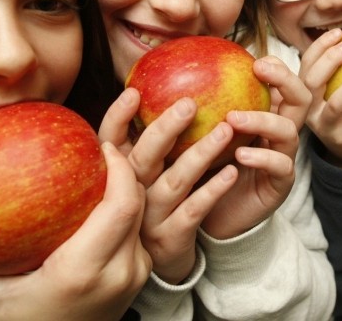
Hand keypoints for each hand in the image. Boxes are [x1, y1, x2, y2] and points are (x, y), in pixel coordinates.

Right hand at [0, 142, 150, 320]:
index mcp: (85, 271)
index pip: (123, 205)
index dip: (120, 168)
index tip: (100, 144)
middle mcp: (120, 272)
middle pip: (139, 202)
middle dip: (126, 168)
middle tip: (98, 146)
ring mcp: (136, 274)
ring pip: (142, 213)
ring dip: (127, 185)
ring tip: (101, 164)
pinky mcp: (141, 273)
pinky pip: (139, 227)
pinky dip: (126, 205)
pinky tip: (103, 191)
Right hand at [104, 89, 238, 283]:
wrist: (164, 256)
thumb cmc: (158, 199)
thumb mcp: (146, 169)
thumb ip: (151, 136)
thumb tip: (165, 84)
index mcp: (120, 172)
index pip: (110, 140)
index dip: (117, 116)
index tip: (134, 92)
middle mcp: (130, 193)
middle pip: (143, 157)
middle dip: (165, 129)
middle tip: (190, 103)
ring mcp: (149, 217)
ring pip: (173, 182)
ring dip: (200, 154)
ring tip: (225, 130)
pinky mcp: (172, 236)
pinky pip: (194, 210)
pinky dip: (212, 190)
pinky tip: (232, 172)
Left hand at [199, 58, 302, 239]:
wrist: (206, 217)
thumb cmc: (200, 170)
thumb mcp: (196, 134)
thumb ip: (195, 108)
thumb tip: (167, 73)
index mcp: (263, 115)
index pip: (282, 84)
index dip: (276, 68)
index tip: (253, 60)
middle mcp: (278, 133)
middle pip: (300, 98)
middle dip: (285, 80)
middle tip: (258, 71)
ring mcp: (282, 158)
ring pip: (289, 130)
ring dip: (262, 120)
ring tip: (233, 119)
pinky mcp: (279, 185)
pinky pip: (281, 166)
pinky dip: (262, 157)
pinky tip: (240, 154)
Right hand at [300, 18, 341, 167]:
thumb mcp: (334, 88)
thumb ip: (337, 66)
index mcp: (305, 92)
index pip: (306, 64)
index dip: (320, 46)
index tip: (340, 32)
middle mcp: (309, 109)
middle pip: (313, 82)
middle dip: (331, 61)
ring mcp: (325, 127)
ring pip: (337, 103)